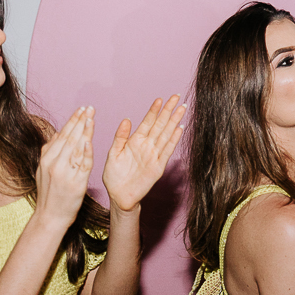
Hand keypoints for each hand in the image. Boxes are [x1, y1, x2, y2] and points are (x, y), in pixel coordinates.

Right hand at [35, 106, 94, 229]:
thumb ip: (50, 151)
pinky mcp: (76, 183)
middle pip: (70, 138)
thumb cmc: (49, 193)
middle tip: (90, 107)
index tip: (81, 109)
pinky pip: (83, 165)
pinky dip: (86, 152)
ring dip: (85, 131)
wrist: (50, 216)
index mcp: (46, 158)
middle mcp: (54, 163)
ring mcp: (65, 173)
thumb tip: (58, 133)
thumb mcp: (43, 170)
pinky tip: (90, 141)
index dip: (72, 121)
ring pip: (76, 148)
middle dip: (80, 121)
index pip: (62, 135)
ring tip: (91, 118)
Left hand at [103, 95, 185, 211]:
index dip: (154, 111)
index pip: (147, 122)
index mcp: (134, 141)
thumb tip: (126, 120)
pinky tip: (180, 129)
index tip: (160, 99)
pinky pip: (167, 150)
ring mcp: (154, 155)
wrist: (119, 196)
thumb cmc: (114, 176)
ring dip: (174, 122)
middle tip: (176, 97)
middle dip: (168, 111)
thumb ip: (120, 137)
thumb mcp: (113, 154)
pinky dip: (174, 140)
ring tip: (182, 109)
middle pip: (160, 125)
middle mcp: (146, 146)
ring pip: (166, 134)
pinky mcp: (158, 166)